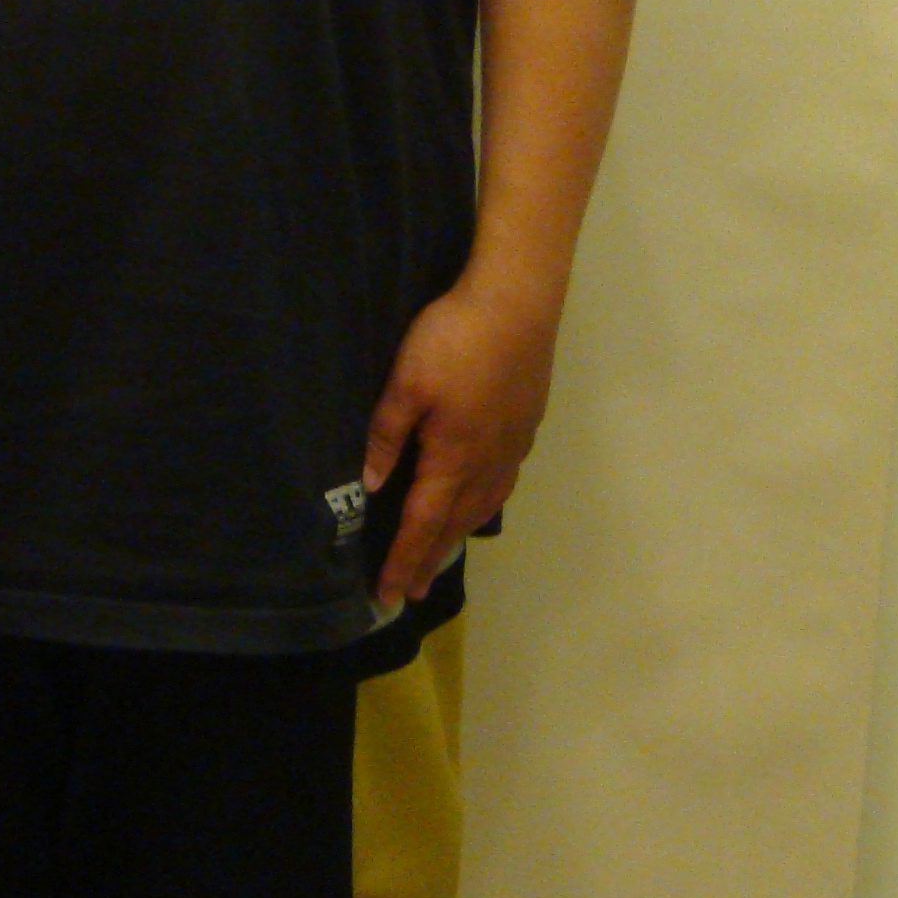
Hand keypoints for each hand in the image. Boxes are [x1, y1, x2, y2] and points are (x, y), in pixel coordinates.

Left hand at [361, 276, 559, 609]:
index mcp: (452, 458)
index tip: (388, 594)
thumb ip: (386, 435)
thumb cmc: (453, 339)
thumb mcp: (406, 383)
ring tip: (442, 557)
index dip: (404, 560)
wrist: (517, 303)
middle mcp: (486, 463)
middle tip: (413, 592)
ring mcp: (511, 446)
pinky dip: (484, 507)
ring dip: (458, 536)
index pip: (422, 523)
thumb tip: (372, 485)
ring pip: (482, 506)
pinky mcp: (525, 426)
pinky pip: (502, 484)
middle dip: (430, 558)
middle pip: (454, 524)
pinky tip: (481, 503)